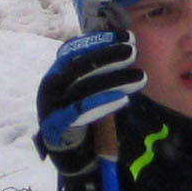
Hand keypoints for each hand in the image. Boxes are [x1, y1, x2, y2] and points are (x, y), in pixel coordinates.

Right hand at [34, 29, 143, 156]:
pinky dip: (101, 104)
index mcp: (57, 73)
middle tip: (134, 51)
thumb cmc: (81, 116)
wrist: (69, 154)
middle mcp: (51, 86)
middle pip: (80, 66)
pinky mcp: (56, 126)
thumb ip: (98, 71)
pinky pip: (80, 112)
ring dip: (114, 80)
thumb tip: (126, 46)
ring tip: (140, 77)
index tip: (126, 37)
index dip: (100, 41)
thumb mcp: (88, 89)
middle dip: (108, 56)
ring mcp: (51, 106)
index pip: (76, 49)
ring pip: (83, 87)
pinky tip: (123, 99)